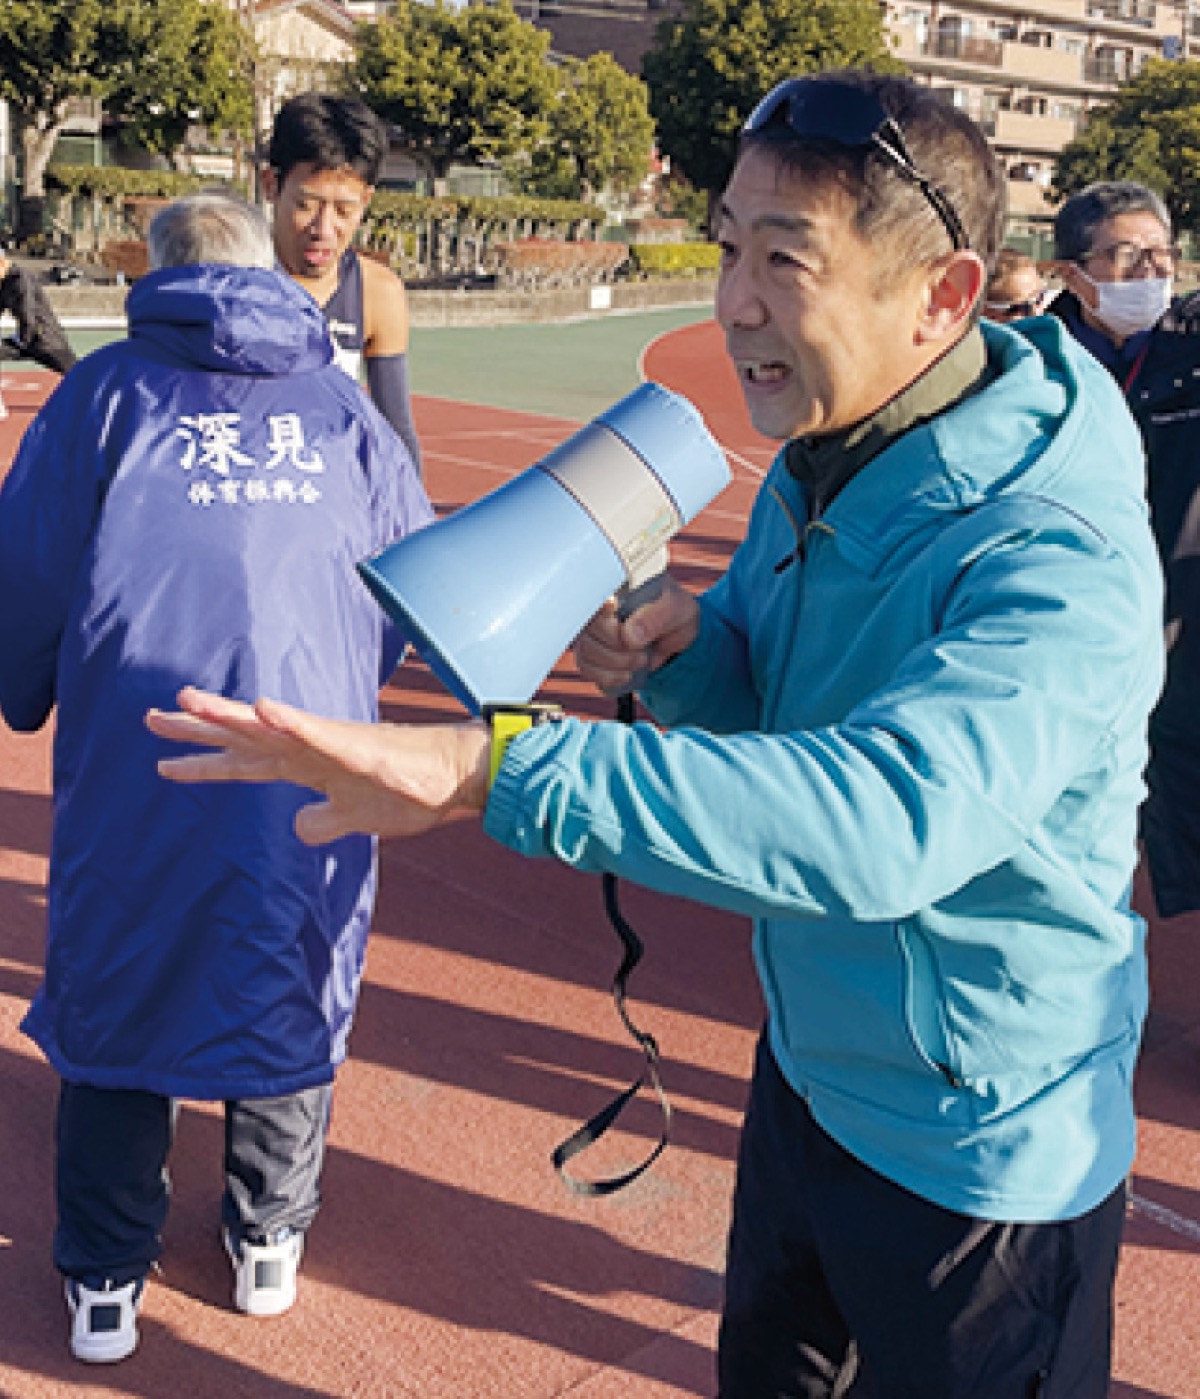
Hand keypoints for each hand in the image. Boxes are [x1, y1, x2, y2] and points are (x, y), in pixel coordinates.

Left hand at [145, 688, 489, 844]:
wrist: (453, 778)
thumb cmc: (410, 792)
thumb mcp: (355, 819)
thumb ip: (323, 821)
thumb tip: (298, 827)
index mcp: (306, 767)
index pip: (245, 763)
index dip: (204, 764)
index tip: (164, 764)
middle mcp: (309, 749)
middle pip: (244, 737)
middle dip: (197, 729)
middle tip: (150, 719)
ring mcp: (330, 743)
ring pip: (270, 727)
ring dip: (229, 713)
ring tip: (188, 700)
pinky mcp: (356, 745)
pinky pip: (317, 731)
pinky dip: (289, 720)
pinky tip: (264, 707)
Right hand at [573, 576, 699, 696]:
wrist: (675, 632)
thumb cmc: (674, 613)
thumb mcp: (678, 610)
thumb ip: (656, 618)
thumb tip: (629, 635)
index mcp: (616, 585)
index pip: (594, 595)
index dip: (600, 610)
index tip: (614, 610)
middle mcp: (596, 606)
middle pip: (588, 630)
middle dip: (618, 649)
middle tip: (643, 654)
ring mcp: (590, 629)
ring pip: (585, 651)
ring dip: (616, 665)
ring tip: (640, 661)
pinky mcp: (590, 651)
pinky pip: (587, 667)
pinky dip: (609, 677)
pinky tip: (627, 674)